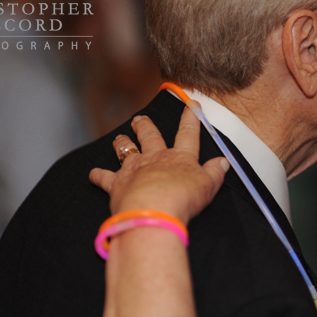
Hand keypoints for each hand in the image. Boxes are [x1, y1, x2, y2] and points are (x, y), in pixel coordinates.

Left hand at [89, 107, 229, 223]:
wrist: (154, 211)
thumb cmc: (182, 199)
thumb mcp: (208, 186)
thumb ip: (215, 173)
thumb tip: (223, 161)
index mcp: (180, 158)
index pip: (188, 134)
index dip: (191, 118)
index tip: (191, 104)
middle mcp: (155, 158)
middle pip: (150, 137)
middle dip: (146, 126)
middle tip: (141, 119)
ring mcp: (134, 169)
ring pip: (126, 150)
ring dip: (122, 143)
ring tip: (119, 138)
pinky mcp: (117, 184)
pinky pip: (104, 177)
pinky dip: (98, 175)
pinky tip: (93, 174)